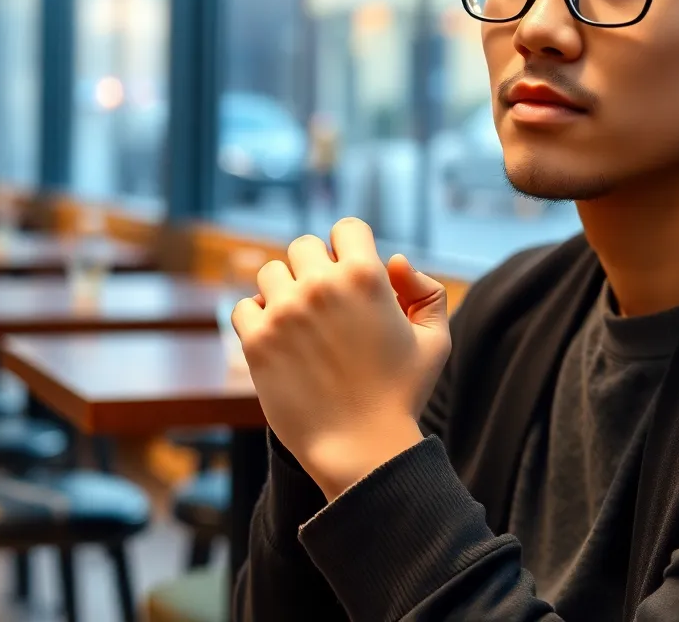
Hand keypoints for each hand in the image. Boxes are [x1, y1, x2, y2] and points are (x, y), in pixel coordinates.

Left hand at [231, 217, 450, 500]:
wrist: (363, 450)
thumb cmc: (403, 394)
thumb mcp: (435, 340)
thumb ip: (426, 291)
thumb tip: (396, 261)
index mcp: (366, 276)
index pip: (346, 228)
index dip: (350, 247)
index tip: (350, 272)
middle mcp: (322, 285)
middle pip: (304, 246)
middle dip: (315, 268)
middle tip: (325, 303)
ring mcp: (286, 312)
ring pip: (270, 272)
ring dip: (284, 290)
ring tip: (299, 322)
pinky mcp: (257, 342)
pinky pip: (244, 307)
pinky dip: (256, 319)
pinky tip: (277, 338)